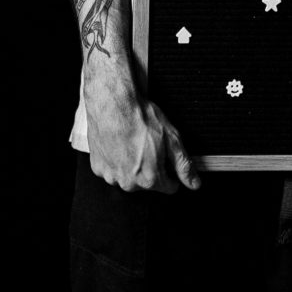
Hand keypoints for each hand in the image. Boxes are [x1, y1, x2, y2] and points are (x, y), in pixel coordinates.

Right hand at [86, 66, 199, 194]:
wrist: (113, 104)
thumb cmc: (141, 119)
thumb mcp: (172, 139)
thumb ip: (183, 165)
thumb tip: (194, 184)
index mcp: (150, 179)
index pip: (169, 187)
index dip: (172, 172)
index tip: (168, 159)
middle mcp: (129, 184)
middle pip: (148, 183)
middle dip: (151, 168)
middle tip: (149, 145)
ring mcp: (111, 176)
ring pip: (128, 178)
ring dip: (132, 166)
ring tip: (133, 143)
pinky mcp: (97, 168)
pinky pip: (111, 170)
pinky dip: (116, 161)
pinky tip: (120, 144)